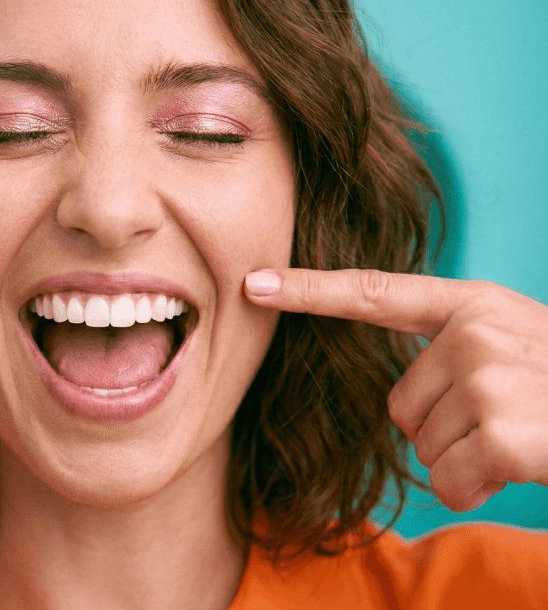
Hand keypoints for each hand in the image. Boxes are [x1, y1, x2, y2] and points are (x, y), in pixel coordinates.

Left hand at [244, 268, 547, 512]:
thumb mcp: (516, 349)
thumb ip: (456, 352)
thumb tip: (404, 407)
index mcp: (475, 306)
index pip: (376, 294)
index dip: (310, 290)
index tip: (253, 283)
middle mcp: (476, 330)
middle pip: (399, 403)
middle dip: (445, 427)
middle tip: (509, 418)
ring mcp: (490, 376)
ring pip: (423, 444)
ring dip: (467, 457)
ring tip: (524, 436)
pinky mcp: (503, 429)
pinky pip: (448, 479)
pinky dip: (480, 489)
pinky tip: (524, 465)